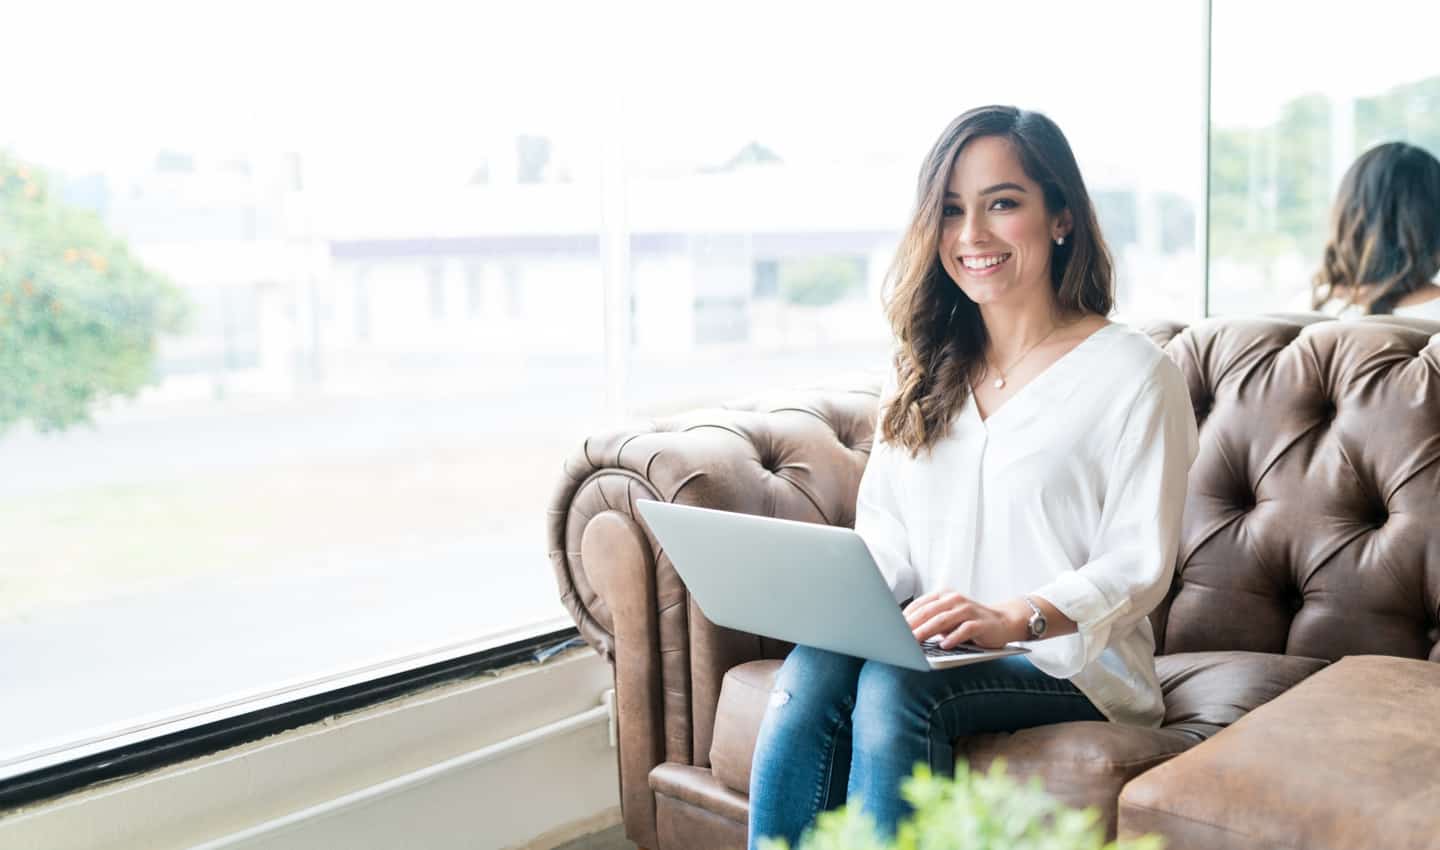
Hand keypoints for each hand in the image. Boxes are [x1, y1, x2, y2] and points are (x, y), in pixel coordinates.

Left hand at [903, 590, 1029, 649]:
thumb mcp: (948, 620)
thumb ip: (930, 623)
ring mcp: (968, 610)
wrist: (1003, 622)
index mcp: (944, 596)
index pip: (920, 605)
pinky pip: (965, 629)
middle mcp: (955, 600)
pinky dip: (954, 637)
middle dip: (912, 624)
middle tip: (898, 636)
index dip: (905, 617)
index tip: (890, 628)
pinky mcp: (981, 622)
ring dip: (927, 631)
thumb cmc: (969, 622)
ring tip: (915, 641)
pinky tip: (944, 645)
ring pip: (943, 619)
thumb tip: (905, 634)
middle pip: (929, 612)